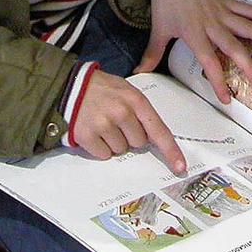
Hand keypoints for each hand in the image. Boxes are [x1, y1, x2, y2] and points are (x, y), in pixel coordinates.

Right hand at [71, 71, 185, 173]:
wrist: (70, 86)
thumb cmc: (102, 89)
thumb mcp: (126, 91)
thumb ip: (141, 111)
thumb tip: (153, 136)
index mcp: (135, 100)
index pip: (158, 130)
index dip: (170, 150)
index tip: (180, 166)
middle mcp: (121, 112)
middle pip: (138, 142)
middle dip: (129, 136)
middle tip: (116, 121)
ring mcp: (104, 125)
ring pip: (120, 150)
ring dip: (113, 141)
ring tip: (102, 122)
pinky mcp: (87, 136)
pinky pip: (103, 154)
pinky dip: (99, 147)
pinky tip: (93, 131)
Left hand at [136, 0, 251, 104]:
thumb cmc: (166, 0)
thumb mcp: (158, 29)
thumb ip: (152, 53)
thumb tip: (139, 73)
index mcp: (195, 34)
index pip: (209, 62)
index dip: (218, 81)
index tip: (227, 98)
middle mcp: (212, 24)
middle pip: (233, 47)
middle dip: (248, 65)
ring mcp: (223, 12)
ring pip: (248, 27)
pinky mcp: (229, 2)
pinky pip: (250, 10)